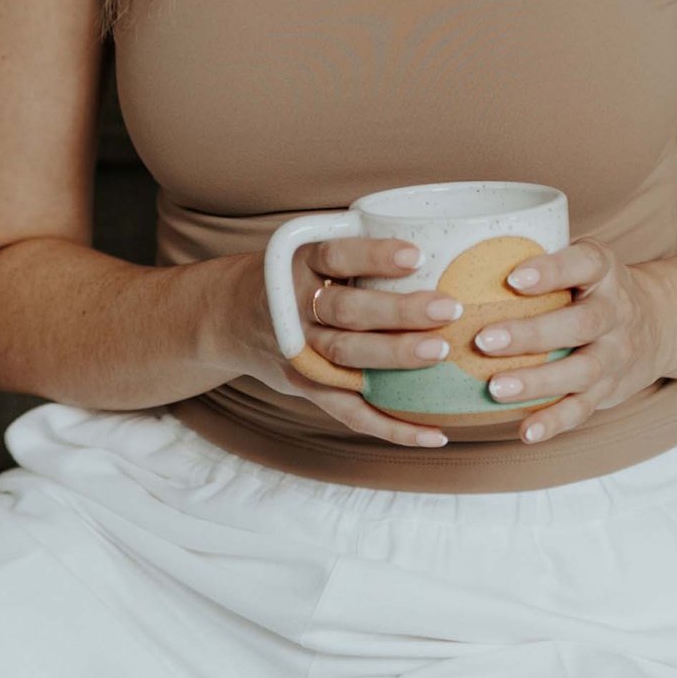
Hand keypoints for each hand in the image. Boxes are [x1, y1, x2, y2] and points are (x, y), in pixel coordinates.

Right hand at [243, 231, 464, 452]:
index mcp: (299, 265)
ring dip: (395, 357)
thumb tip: (445, 244)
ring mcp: (300, 351)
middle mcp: (296, 308)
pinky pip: (350, 412)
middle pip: (346, 312)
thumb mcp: (306, 251)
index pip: (335, 257)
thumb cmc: (293, 278)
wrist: (230, 317)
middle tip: (446, 309)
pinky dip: (392, 427)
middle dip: (398, 311)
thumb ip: (355, 252)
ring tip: (440, 354)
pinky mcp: (308, 387)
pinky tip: (433, 433)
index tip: (416, 255)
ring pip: (347, 358)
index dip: (374, 256)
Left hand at [463, 240, 676, 445]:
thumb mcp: (583, 260)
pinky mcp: (610, 389)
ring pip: (582, 370)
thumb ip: (538, 255)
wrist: (661, 323)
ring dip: (537, 382)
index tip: (513, 277)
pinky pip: (583, 408)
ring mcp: (616, 354)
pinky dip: (554, 422)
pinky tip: (524, 431)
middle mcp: (616, 312)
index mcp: (604, 271)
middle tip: (484, 340)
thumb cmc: (596, 287)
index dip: (551, 270)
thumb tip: (458, 252)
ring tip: (495, 388)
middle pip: (581, 324)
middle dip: (532, 334)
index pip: (584, 264)